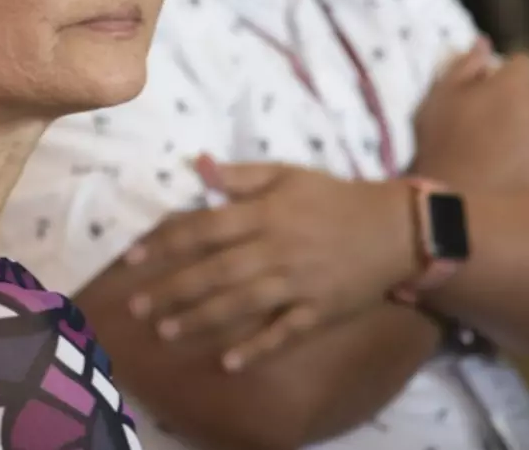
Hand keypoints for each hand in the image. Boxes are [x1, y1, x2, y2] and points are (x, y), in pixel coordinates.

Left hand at [123, 158, 433, 370]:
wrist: (395, 228)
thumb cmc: (334, 197)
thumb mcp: (289, 174)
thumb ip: (241, 175)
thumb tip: (196, 165)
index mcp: (267, 213)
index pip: (205, 228)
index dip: (166, 242)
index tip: (132, 258)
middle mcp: (277, 249)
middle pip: (216, 272)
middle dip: (173, 289)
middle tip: (136, 305)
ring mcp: (299, 283)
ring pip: (242, 304)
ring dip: (202, 319)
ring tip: (166, 331)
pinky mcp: (319, 311)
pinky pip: (284, 333)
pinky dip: (258, 349)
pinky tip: (229, 363)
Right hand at [413, 45, 528, 191]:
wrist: (453, 205)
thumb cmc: (440, 147)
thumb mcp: (439, 99)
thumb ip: (463, 66)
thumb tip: (485, 43)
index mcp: (512, 87)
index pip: (525, 61)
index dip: (509, 74)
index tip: (495, 88)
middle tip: (506, 117)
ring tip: (528, 137)